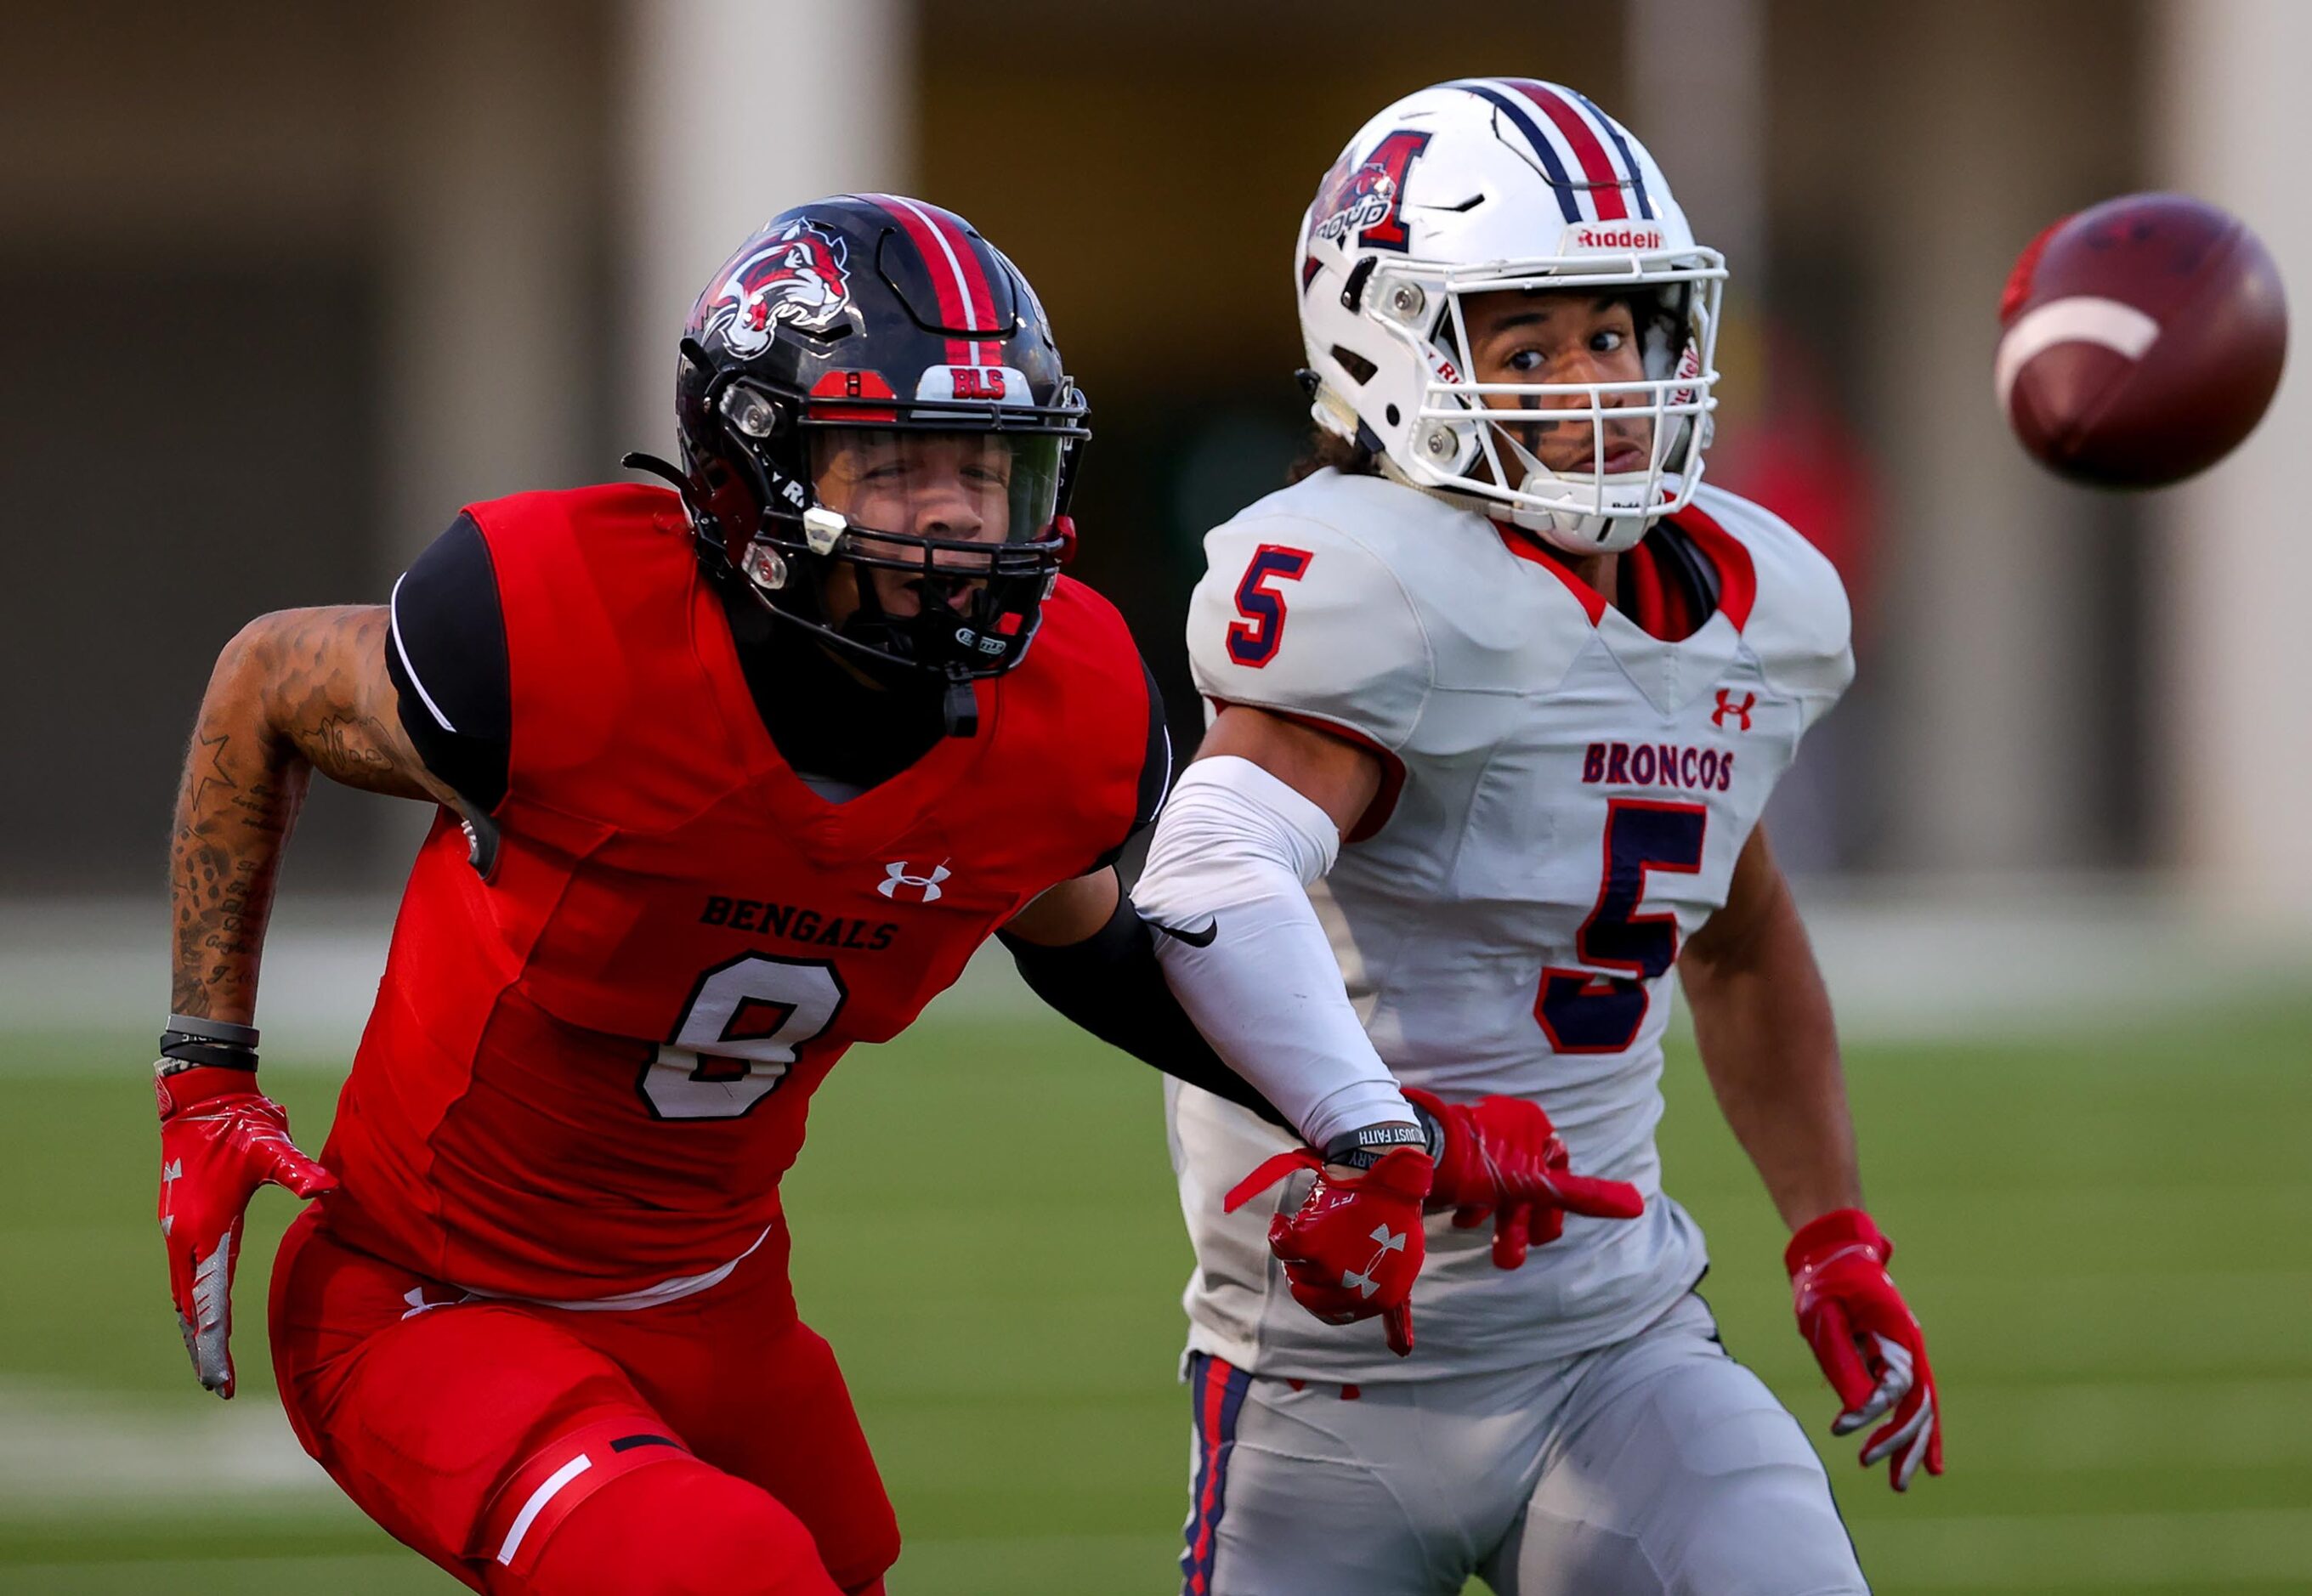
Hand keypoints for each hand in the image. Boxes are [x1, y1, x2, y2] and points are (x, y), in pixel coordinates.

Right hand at [156, 1064, 335, 1397]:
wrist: (203, 1100)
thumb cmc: (240, 1125)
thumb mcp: (271, 1147)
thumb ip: (298, 1172)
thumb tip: (328, 1189)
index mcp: (203, 1232)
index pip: (209, 1305)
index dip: (216, 1347)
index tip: (222, 1382)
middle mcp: (182, 1239)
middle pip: (191, 1310)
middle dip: (203, 1350)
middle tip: (218, 1387)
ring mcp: (177, 1232)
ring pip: (184, 1296)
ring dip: (195, 1330)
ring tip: (209, 1365)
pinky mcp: (180, 1224)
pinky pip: (185, 1278)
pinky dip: (193, 1305)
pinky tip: (203, 1320)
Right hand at [1225, 1145, 1432, 1355]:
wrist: (1385, 1177)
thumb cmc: (1392, 1223)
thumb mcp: (1401, 1273)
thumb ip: (1397, 1315)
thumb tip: (1402, 1352)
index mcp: (1379, 1301)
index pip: (1332, 1314)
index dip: (1321, 1290)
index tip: (1324, 1266)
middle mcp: (1356, 1291)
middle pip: (1306, 1294)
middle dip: (1304, 1272)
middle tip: (1313, 1246)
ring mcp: (1335, 1269)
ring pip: (1294, 1273)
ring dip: (1294, 1253)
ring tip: (1309, 1229)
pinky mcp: (1315, 1243)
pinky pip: (1282, 1247)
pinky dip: (1279, 1232)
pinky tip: (1284, 1222)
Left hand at [1402, 1087, 1644, 1267]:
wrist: (1412, 1153)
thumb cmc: (1475, 1166)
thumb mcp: (1532, 1185)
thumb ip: (1582, 1195)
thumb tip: (1636, 1205)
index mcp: (1533, 1125)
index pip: (1559, 1174)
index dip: (1551, 1211)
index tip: (1541, 1238)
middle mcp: (1509, 1123)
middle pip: (1527, 1184)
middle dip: (1520, 1224)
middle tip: (1510, 1257)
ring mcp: (1479, 1133)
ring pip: (1499, 1186)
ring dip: (1497, 1220)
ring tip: (1485, 1246)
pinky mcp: (1453, 1146)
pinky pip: (1473, 1178)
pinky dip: (1473, 1203)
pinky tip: (1461, 1220)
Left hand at [1785, 1208, 1941, 1490]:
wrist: (1835, 1254)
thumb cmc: (1825, 1283)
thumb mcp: (1824, 1315)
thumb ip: (1842, 1359)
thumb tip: (1859, 1407)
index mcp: (1897, 1332)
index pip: (1892, 1386)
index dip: (1870, 1413)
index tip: (1841, 1430)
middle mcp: (1911, 1346)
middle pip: (1915, 1404)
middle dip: (1899, 1442)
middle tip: (1875, 1469)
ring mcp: (1908, 1354)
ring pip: (1919, 1409)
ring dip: (1911, 1446)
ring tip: (1899, 1483)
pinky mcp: (1898, 1361)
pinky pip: (1914, 1402)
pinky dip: (1921, 1432)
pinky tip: (1926, 1465)